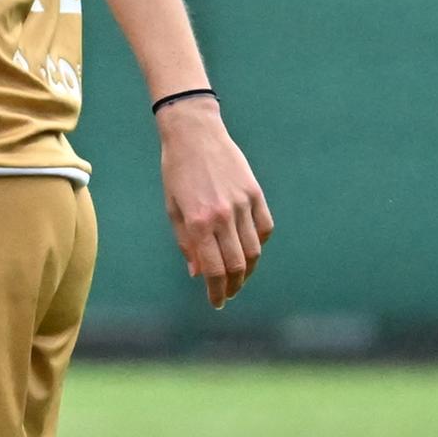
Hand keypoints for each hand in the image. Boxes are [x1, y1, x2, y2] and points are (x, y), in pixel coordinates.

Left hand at [155, 98, 272, 306]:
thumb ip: (186, 243)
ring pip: (254, 250)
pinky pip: (264, 228)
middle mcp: (223, 216)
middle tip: (227, 294)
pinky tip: (250, 251)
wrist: (195, 134)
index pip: (213, 269)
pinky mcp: (256, 194)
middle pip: (236, 265)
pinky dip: (259, 244)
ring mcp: (243, 204)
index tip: (216, 302)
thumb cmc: (177, 172)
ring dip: (247, 270)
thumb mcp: (173, 208)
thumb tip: (198, 273)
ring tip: (238, 278)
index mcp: (198, 222)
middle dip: (233, 286)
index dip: (216, 291)